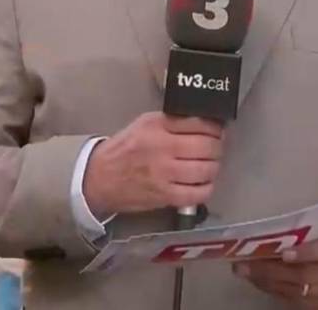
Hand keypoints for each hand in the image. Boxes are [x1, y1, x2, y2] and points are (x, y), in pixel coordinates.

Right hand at [81, 112, 222, 216]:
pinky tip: (202, 183)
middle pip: (207, 146)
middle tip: (215, 148)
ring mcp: (164, 174)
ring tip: (209, 165)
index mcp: (156, 126)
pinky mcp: (165, 196)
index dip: (215, 127)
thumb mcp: (144, 124)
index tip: (217, 130)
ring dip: (213, 167)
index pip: (199, 122)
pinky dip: (206, 188)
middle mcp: (162, 148)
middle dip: (217, 147)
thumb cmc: (125, 149)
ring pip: (207, 169)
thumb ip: (172, 122)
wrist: (99, 178)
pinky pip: (198, 193)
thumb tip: (206, 124)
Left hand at [232, 236, 317, 308]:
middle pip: (305, 274)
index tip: (284, 253)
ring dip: (266, 280)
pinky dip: (271, 289)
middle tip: (245, 262)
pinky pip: (291, 300)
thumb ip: (309, 232)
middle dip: (272, 269)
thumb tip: (270, 229)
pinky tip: (256, 280)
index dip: (305, 252)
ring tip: (244, 270)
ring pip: (295, 290)